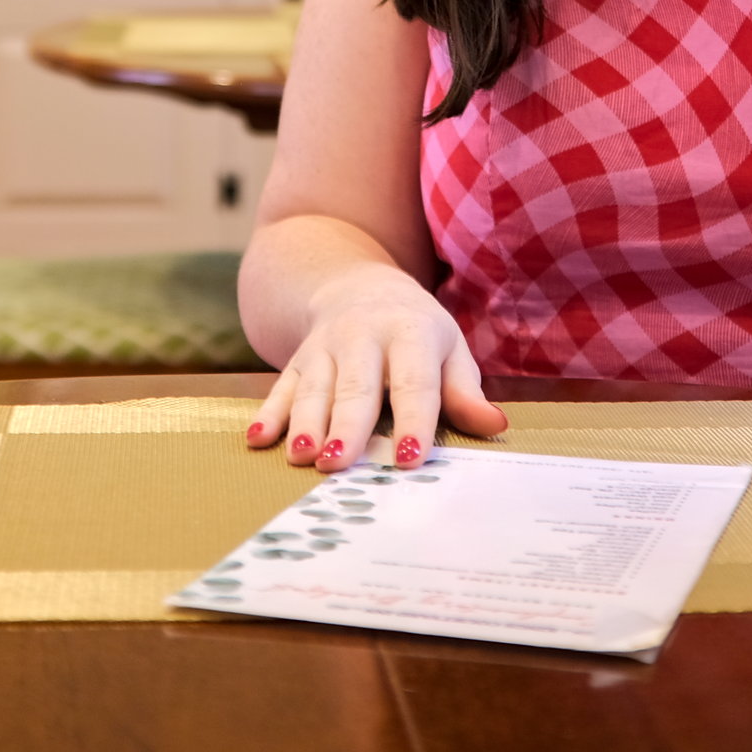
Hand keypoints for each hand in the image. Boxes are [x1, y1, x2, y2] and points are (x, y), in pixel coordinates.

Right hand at [244, 262, 507, 471]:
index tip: (411, 457)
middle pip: (354, 387)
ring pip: (313, 388)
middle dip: (346, 426)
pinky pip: (280, 387)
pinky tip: (258, 440)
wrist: (359, 287)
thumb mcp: (449, 350)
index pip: (413, 382)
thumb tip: (494, 425)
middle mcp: (362, 337)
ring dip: (304, 423)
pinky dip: (268, 414)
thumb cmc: (416, 332)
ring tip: (301, 457)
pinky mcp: (297, 360)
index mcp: (410, 334)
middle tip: (339, 464)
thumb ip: (464, 391)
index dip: (413, 420)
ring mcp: (324, 348)